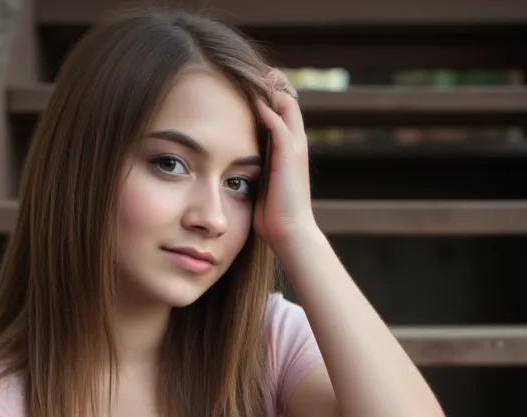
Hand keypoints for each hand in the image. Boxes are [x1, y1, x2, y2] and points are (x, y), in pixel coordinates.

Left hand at [253, 70, 318, 255]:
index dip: (267, 94)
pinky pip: (279, 122)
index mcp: (289, 150)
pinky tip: (251, 99)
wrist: (290, 234)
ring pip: (287, 103)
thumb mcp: (260, 185)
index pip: (282, 110)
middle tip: (247, 70)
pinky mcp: (290, 155)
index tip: (244, 86)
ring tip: (251, 74)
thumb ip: (252, 170)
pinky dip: (267, 107)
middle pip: (288, 98)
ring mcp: (295, 148)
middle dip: (270, 82)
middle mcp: (296, 143)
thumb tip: (230, 167)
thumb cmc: (273, 217)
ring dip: (270, 88)